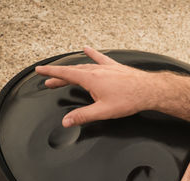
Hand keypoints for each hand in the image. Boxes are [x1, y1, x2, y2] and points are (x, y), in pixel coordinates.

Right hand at [35, 47, 167, 126]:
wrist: (149, 90)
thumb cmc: (130, 99)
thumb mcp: (103, 111)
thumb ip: (83, 116)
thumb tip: (67, 121)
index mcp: (91, 79)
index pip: (65, 74)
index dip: (51, 73)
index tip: (40, 71)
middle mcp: (97, 70)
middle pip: (72, 71)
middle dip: (59, 75)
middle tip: (49, 80)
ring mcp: (107, 67)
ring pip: (84, 66)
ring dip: (72, 70)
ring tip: (64, 72)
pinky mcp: (116, 67)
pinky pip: (100, 59)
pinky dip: (92, 54)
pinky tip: (88, 50)